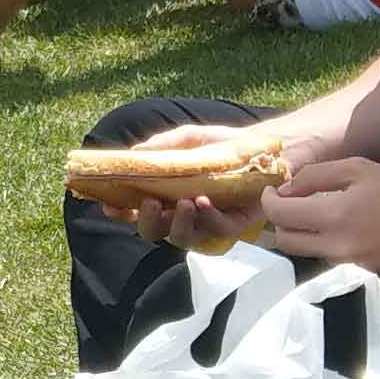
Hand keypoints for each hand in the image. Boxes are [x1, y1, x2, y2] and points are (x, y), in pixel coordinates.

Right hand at [102, 120, 293, 250]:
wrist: (269, 148)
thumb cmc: (227, 145)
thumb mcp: (191, 139)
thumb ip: (163, 147)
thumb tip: (134, 153)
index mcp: (168, 193)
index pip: (137, 208)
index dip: (121, 210)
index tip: (109, 204)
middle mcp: (183, 212)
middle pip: (154, 230)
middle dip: (147, 221)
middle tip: (152, 204)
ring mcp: (207, 222)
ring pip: (182, 238)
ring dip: (178, 224)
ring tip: (184, 203)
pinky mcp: (234, 226)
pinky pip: (216, 231)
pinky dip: (207, 217)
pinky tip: (204, 202)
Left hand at [256, 154, 379, 281]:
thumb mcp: (359, 169)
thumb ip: (316, 177)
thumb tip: (287, 190)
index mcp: (334, 218)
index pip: (280, 217)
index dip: (269, 202)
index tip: (272, 193)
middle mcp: (338, 249)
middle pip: (286, 243)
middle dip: (282, 222)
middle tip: (293, 205)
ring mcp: (351, 268)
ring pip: (310, 253)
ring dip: (307, 234)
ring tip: (324, 215)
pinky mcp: (365, 278)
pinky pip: (335, 261)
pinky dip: (333, 245)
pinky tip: (354, 230)